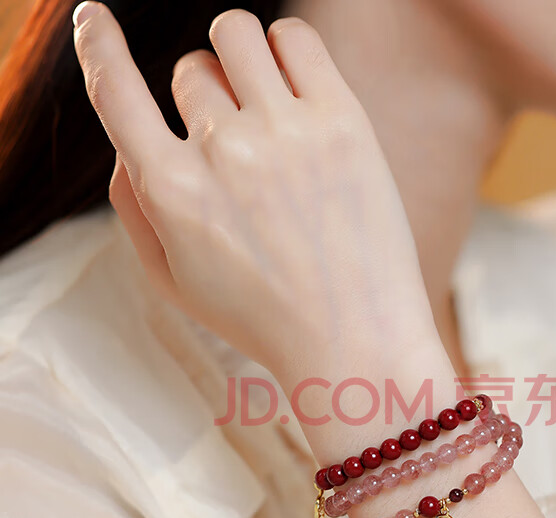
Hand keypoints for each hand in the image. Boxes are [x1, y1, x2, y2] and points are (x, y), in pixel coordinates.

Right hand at [72, 3, 438, 386]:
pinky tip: (295, 88)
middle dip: (206, 99)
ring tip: (264, 102)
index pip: (114, 90)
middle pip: (191, 69)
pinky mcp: (343, 122)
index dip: (98, 46)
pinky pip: (295, 37)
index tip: (93, 18)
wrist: (354, 340)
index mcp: (174, 192)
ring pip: (236, 34)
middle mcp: (224, 151)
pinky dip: (285, 48)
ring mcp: (285, 131)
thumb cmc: (264, 317)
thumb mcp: (175, 283)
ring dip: (239, 58)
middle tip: (240, 146)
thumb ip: (134, 209)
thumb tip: (127, 143)